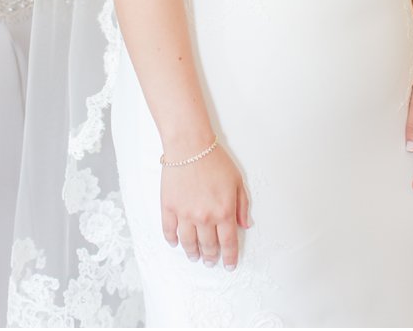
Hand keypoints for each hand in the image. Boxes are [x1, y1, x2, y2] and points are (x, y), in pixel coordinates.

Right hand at [160, 144, 251, 270]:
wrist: (190, 147)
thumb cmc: (216, 161)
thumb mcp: (237, 181)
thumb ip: (242, 206)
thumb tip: (244, 225)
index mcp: (223, 212)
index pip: (228, 243)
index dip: (229, 257)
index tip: (229, 265)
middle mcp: (204, 218)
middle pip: (208, 246)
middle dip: (211, 257)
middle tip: (212, 262)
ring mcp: (184, 215)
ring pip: (188, 243)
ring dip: (193, 253)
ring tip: (195, 257)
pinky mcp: (168, 208)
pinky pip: (169, 231)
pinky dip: (172, 240)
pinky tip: (176, 243)